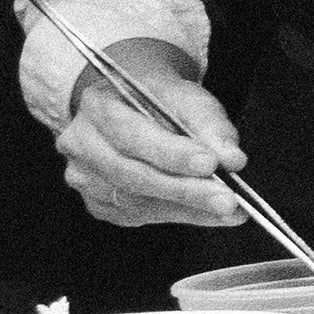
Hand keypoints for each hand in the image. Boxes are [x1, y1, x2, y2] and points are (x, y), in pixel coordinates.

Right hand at [53, 37, 247, 229]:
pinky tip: (205, 214)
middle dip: (184, 191)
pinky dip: (177, 215)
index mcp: (98, 106)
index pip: (132, 135)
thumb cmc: (160, 100)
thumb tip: (231, 159)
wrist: (136, 107)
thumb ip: (211, 126)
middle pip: (131, 175)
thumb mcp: (190, 97)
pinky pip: (137, 215)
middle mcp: (82, 144)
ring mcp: (84, 177)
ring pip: (135, 202)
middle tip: (226, 201)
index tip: (211, 164)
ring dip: (186, 209)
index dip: (172, 154)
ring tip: (227, 211)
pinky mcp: (97, 202)